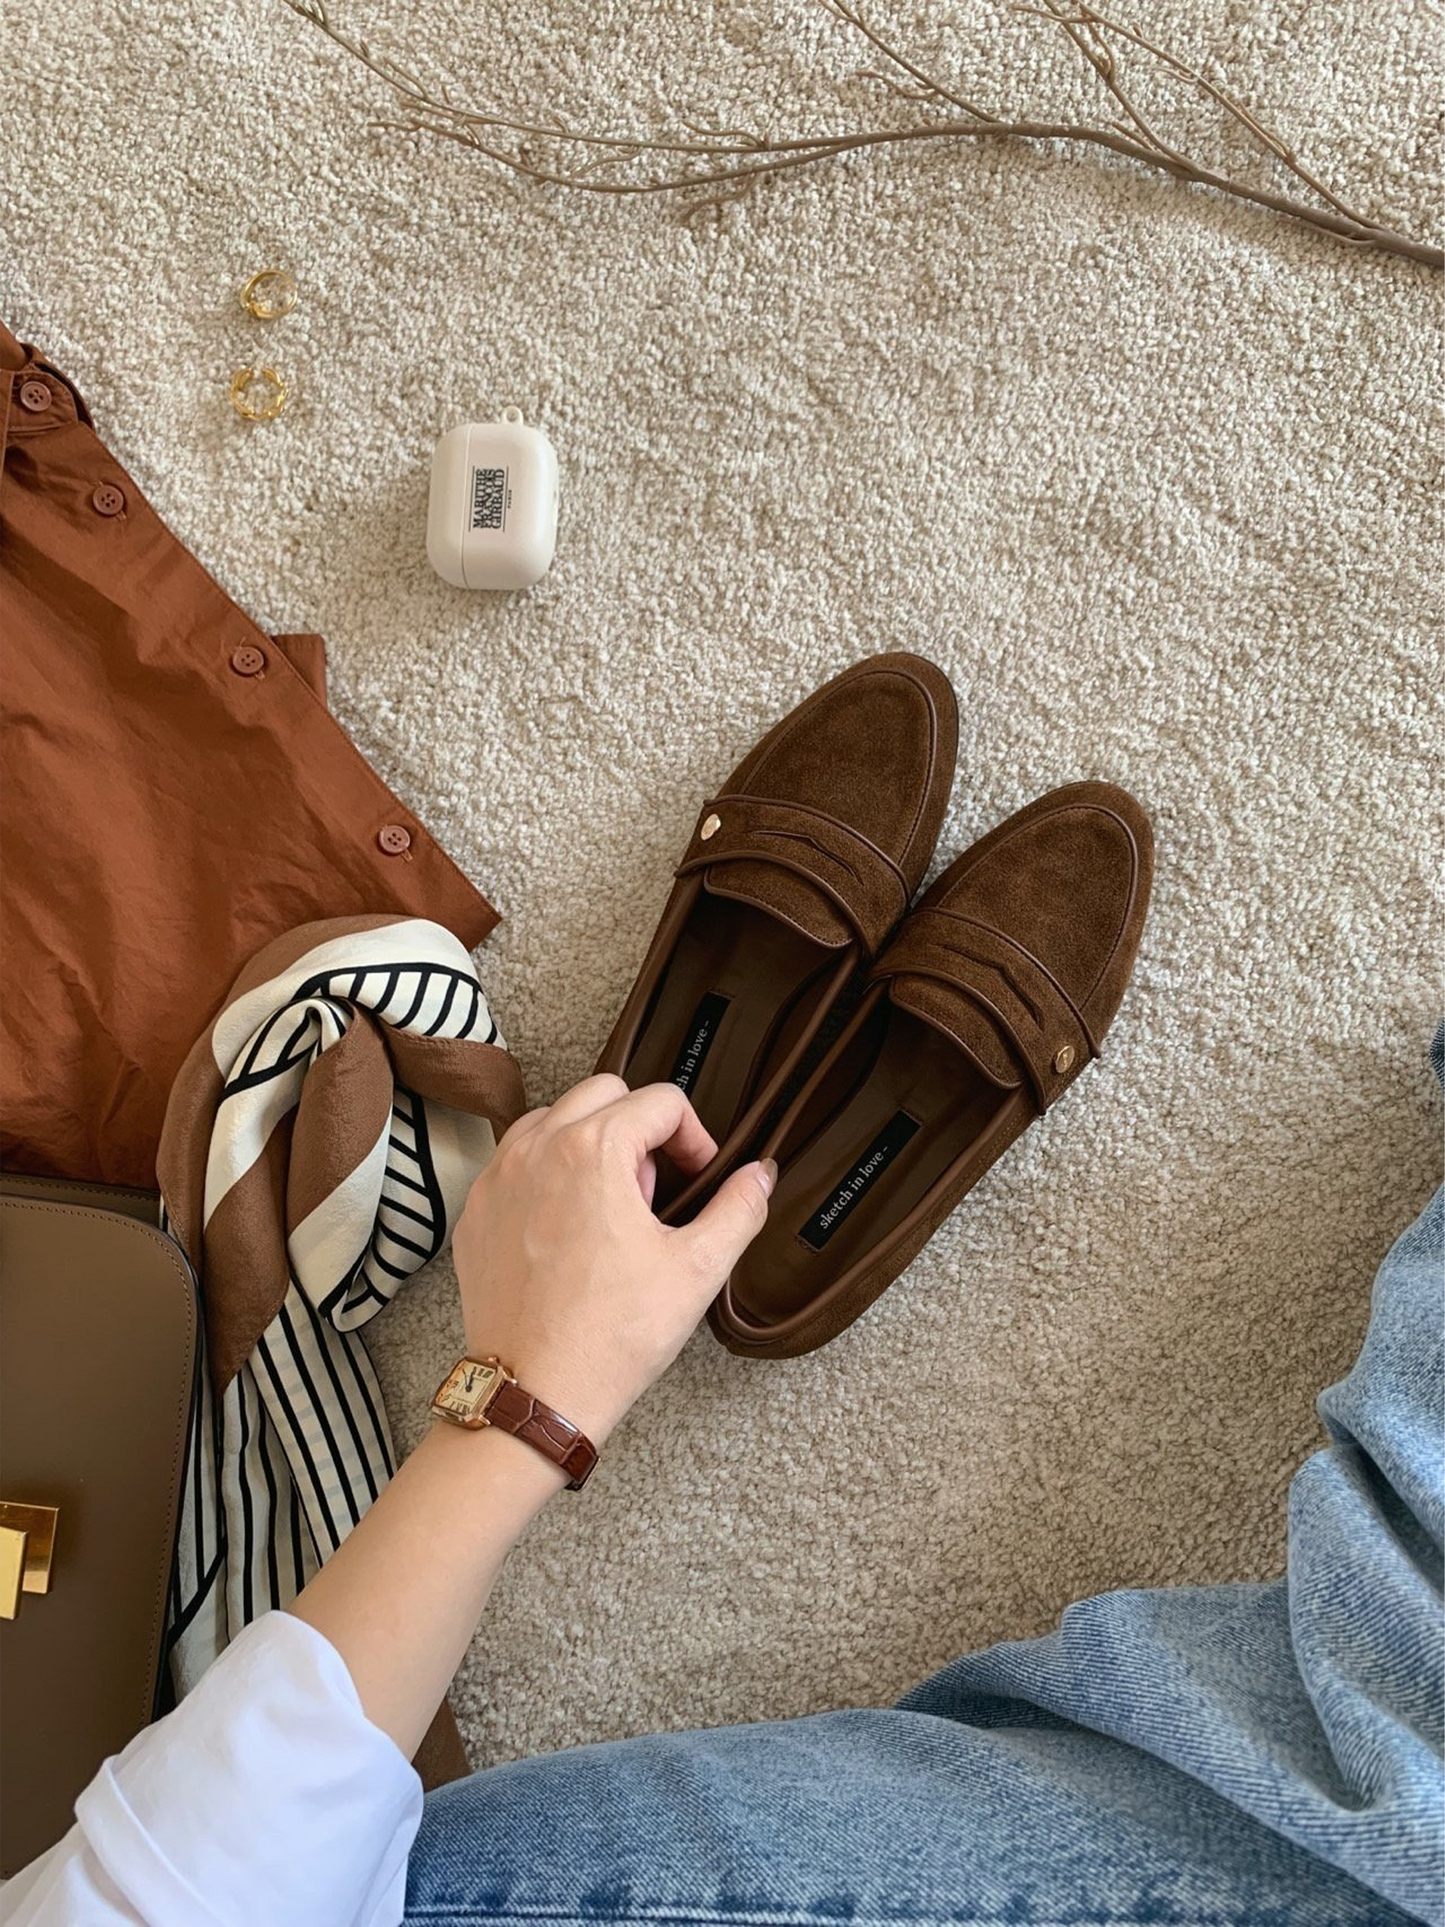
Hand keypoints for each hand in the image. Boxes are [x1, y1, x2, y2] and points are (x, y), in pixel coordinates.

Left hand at [451, 1075, 775, 1441]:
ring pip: (553, 1119)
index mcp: (593, 1150)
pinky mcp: (476, 1211)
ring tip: (610, 1212)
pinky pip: (515, 1162)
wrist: (536, 1394)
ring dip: (590, 1144)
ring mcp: (497, 1178)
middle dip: (639, 1130)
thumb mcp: (697, 1269)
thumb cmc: (612, 1336)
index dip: (694, 1138)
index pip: (661, 1101)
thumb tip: (760, 1174)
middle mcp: (536, 1148)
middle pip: (604, 1093)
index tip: (697, 1179)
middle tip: (652, 1196)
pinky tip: (568, 1232)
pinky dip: (547, 1176)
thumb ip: (739, 1208)